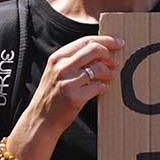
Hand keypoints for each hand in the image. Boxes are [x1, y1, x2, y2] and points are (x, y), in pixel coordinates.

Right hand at [17, 33, 124, 152]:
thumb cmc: (52, 94)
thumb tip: (102, 49)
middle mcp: (61, 68)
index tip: (118, 43)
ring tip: (108, 77)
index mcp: (57, 58)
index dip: (106, 40)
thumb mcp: (57, 71)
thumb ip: (74, 59)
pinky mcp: (75, 97)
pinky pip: (99, 86)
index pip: (86, 40)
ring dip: (109, 72)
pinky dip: (103, 87)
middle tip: (115, 62)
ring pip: (99, 68)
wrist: (40, 119)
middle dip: (110, 54)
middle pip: (95, 50)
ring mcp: (67, 82)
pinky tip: (101, 89)